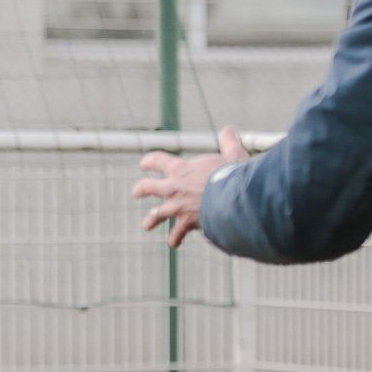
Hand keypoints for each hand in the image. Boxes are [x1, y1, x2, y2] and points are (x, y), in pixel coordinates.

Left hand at [131, 125, 249, 247]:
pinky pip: (177, 233)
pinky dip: (176, 238)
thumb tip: (229, 129)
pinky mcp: (187, 223)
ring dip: (152, 220)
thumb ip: (228, 142)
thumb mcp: (232, 154)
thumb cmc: (233, 175)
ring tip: (146, 225)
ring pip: (157, 214)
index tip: (144, 163)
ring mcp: (178, 207)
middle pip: (149, 187)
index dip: (150, 161)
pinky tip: (174, 242)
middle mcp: (174, 188)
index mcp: (181, 169)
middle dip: (141, 189)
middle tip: (136, 192)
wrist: (234, 200)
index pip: (158, 161)